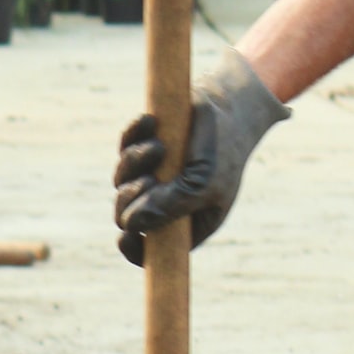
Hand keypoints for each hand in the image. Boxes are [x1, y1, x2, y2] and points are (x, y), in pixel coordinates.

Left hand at [113, 44, 288, 265]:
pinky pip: (125, 145)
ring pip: (121, 178)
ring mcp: (154, 173)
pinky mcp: (146, 144)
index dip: (133, 247)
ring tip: (158, 148)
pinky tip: (150, 122)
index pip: (151, 249)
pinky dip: (133, 134)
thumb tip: (128, 224)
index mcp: (185, 222)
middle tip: (149, 180)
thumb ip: (169, 206)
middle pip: (126, 214)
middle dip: (130, 198)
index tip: (125, 235)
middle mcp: (166, 200)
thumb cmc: (224, 151)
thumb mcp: (203, 183)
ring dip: (134, 163)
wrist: (232, 104)